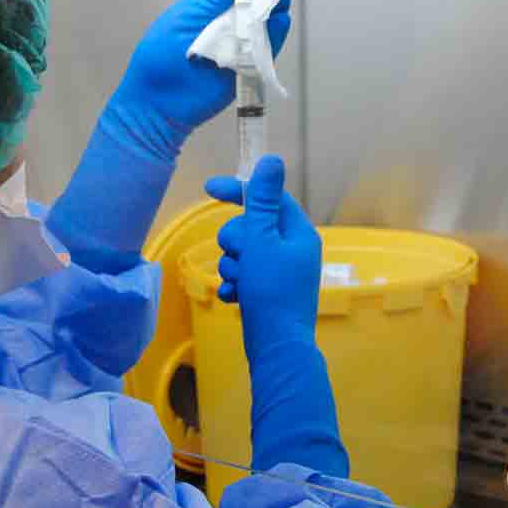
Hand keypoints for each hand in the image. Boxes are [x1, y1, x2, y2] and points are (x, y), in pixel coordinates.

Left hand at [109, 0, 291, 158]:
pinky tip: (277, 22)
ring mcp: (238, 41)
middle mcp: (226, 19)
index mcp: (207, 3)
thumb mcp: (184, 20)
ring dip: (275, 7)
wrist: (159, 106)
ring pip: (266, 19)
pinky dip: (276, 34)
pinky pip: (268, 47)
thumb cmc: (160, 60)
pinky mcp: (248, 64)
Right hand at [205, 155, 320, 356]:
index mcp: (298, 233)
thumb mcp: (263, 240)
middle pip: (250, 226)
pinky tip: (234, 297)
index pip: (268, 197)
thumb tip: (271, 159)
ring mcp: (280, 272)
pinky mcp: (267, 291)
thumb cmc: (271, 291)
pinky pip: (242, 275)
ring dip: (232, 265)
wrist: (276, 348)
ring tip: (239, 283)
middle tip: (239, 257)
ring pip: (242, 252)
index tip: (209, 188)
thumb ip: (263, 200)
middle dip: (235, 241)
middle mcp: (292, 249)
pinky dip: (234, 283)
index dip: (240, 190)